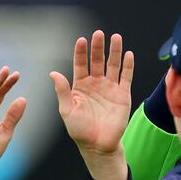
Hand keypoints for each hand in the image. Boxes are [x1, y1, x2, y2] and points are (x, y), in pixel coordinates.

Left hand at [51, 32, 133, 179]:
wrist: (97, 145)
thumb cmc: (79, 130)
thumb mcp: (67, 110)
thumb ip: (62, 91)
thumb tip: (53, 73)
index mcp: (80, 86)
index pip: (80, 64)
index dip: (81, 53)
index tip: (81, 40)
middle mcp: (95, 84)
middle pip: (97, 61)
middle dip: (98, 47)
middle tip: (98, 34)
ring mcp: (110, 88)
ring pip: (113, 65)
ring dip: (114, 51)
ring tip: (115, 37)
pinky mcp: (123, 95)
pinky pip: (126, 77)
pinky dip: (128, 66)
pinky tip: (128, 54)